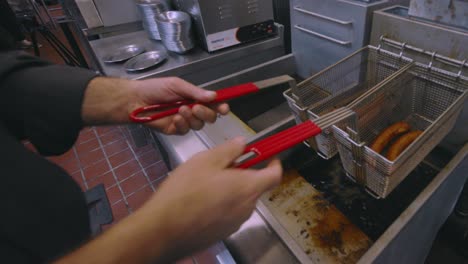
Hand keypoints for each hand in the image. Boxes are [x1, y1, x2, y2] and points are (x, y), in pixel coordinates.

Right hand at [54, 138, 282, 263]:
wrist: (163, 229)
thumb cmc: (184, 192)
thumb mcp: (206, 160)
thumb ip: (229, 150)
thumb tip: (242, 144)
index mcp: (247, 187)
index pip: (275, 174)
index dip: (274, 162)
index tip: (267, 154)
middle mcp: (247, 207)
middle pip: (255, 186)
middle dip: (243, 173)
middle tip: (222, 165)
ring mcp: (235, 223)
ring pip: (240, 199)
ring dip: (230, 188)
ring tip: (205, 182)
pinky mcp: (223, 232)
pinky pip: (229, 212)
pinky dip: (221, 203)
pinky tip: (199, 199)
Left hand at [130, 77, 229, 134]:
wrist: (136, 100)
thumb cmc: (156, 89)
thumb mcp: (177, 85)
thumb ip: (195, 92)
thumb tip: (214, 96)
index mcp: (195, 98)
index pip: (213, 104)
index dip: (221, 107)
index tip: (224, 109)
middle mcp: (193, 111)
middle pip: (210, 117)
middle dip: (205, 113)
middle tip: (195, 107)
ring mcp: (184, 122)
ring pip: (198, 125)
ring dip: (191, 118)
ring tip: (179, 110)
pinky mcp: (175, 130)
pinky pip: (185, 131)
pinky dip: (181, 124)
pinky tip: (173, 118)